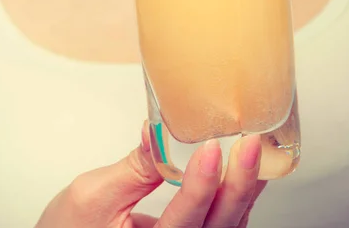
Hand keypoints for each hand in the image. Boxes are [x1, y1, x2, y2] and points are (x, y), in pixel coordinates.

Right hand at [36, 124, 265, 227]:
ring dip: (242, 189)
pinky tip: (243, 170)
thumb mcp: (94, 196)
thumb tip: (159, 130)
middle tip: (251, 144)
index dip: (201, 185)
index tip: (211, 148)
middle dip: (238, 185)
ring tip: (255, 150)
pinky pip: (221, 225)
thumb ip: (133, 168)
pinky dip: (234, 196)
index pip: (183, 222)